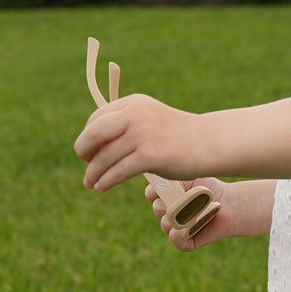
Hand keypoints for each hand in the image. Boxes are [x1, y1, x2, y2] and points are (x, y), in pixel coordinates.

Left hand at [75, 94, 206, 191]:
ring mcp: (143, 134)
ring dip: (93, 172)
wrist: (207, 143)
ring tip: (91, 183)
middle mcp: (135, 115)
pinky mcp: (150, 155)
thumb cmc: (176, 136)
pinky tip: (101, 187)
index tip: (88, 152)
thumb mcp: (149, 121)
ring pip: (105, 156)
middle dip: (83, 151)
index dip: (88, 137)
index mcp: (133, 104)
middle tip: (85, 164)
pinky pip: (118, 171)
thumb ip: (125, 126)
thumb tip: (93, 144)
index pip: (97, 119)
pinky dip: (106, 181)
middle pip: (94, 134)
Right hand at [150, 176, 239, 250]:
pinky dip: (177, 235)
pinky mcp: (186, 241)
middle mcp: (169, 213)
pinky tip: (183, 230)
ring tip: (188, 212)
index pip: (151, 194)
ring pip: (165, 224)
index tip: (161, 188)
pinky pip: (175, 239)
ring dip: (174, 218)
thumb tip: (161, 184)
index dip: (154, 191)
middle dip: (166, 203)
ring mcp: (176, 227)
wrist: (230, 204)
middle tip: (179, 199)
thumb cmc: (210, 189)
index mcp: (167, 197)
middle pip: (157, 208)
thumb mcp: (191, 178)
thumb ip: (175, 180)